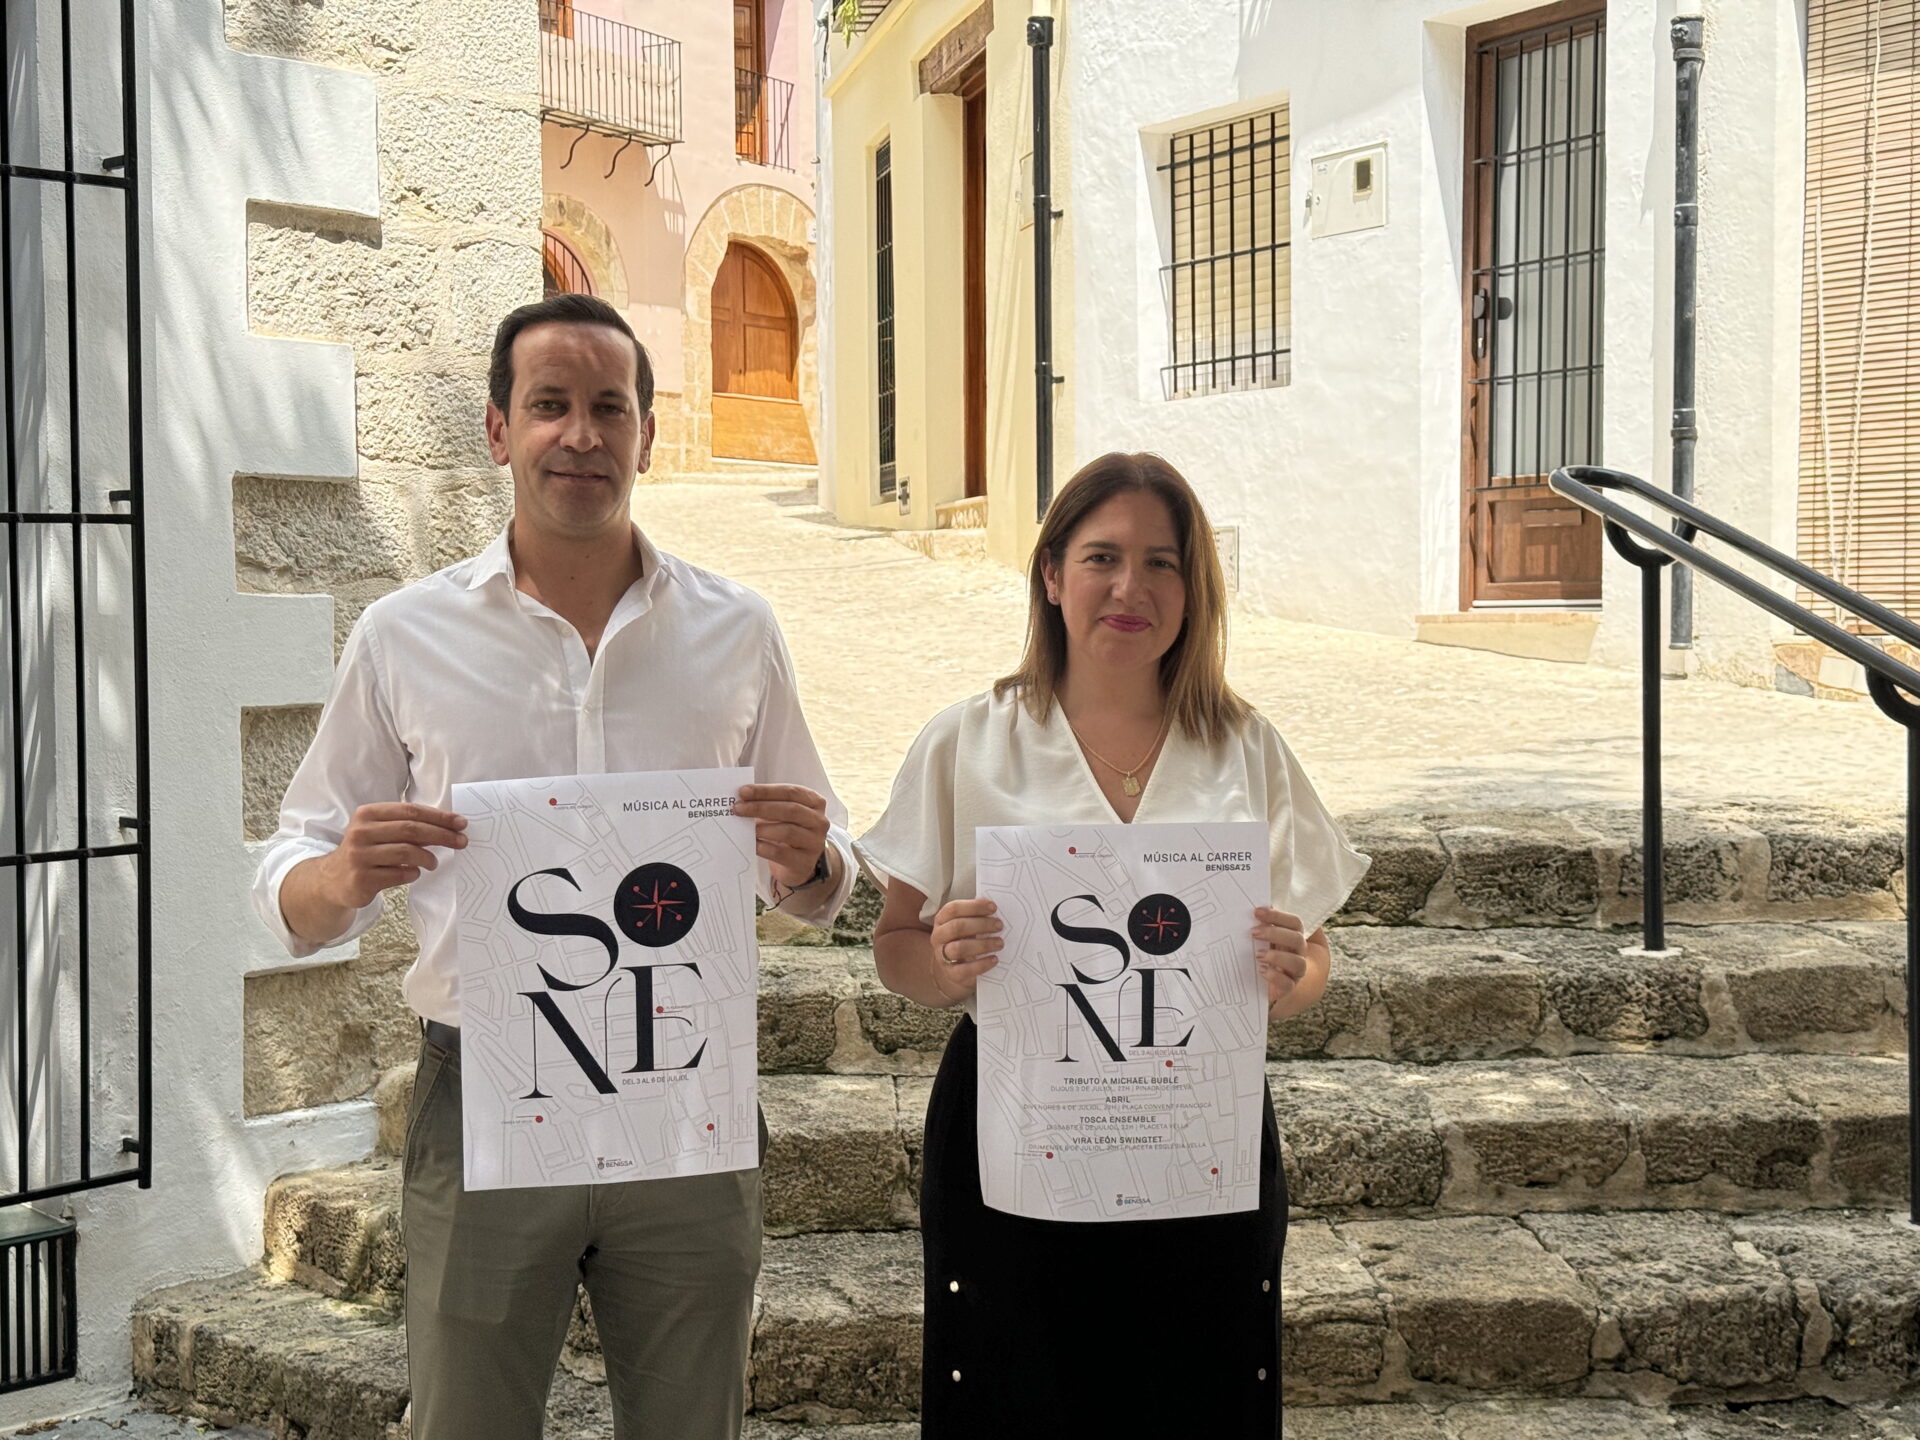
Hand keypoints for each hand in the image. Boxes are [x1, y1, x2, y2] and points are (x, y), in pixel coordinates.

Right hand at [317, 803, 467, 908]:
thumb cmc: (366, 851)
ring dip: (428, 858)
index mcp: (367, 814)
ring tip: (433, 862)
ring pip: (406, 852)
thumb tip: (448, 825)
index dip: (439, 816)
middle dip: (442, 835)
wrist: (333, 880)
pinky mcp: (362, 879)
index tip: (461, 823)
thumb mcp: (379, 831)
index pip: (410, 810)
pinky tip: (414, 873)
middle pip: (411, 830)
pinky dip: (412, 873)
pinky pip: (398, 874)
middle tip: (461, 842)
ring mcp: (359, 856)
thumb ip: (406, 825)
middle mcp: (361, 832)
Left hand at [734, 784, 830, 890]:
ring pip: (788, 831)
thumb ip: (768, 803)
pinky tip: (752, 844)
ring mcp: (814, 843)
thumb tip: (742, 799)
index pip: (791, 792)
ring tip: (746, 828)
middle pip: (790, 810)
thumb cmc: (788, 830)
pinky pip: (781, 853)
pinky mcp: (804, 862)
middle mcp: (819, 821)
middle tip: (738, 808)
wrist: (797, 863)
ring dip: (763, 828)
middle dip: (761, 807)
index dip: (766, 791)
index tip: (743, 792)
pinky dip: (763, 847)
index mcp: (815, 802)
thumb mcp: (783, 814)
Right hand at [929, 898, 1002, 1003]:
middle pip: (957, 927)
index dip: (974, 906)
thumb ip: (976, 916)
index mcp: (942, 920)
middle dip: (981, 924)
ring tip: (999, 943)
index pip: (953, 909)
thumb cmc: (964, 941)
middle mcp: (939, 937)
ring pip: (959, 948)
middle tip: (999, 925)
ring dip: (983, 944)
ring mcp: (942, 956)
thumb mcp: (965, 926)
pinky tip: (994, 959)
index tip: (993, 907)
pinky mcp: (951, 974)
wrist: (952, 970)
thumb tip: (995, 909)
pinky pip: (965, 970)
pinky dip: (982, 964)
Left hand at [1252, 906, 1308, 1013]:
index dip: (1278, 916)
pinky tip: (1261, 970)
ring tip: (1257, 955)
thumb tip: (1253, 909)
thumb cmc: (1266, 955)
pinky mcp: (1287, 989)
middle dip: (1275, 933)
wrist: (1270, 984)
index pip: (1295, 923)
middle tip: (1253, 932)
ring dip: (1277, 957)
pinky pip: (1288, 985)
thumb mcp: (1266, 938)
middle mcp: (1298, 954)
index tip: (1257, 912)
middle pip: (1297, 939)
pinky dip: (1275, 977)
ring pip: (1298, 963)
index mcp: (1294, 938)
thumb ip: (1264, 925)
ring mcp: (1295, 972)